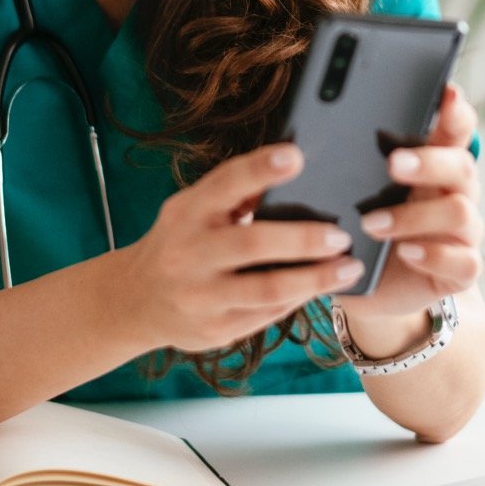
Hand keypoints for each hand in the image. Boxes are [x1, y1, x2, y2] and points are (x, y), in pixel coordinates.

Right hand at [124, 143, 362, 352]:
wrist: (135, 299)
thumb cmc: (178, 241)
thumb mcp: (192, 210)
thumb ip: (230, 194)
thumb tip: (287, 166)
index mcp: (187, 212)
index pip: (224, 183)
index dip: (260, 168)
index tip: (296, 156)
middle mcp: (189, 252)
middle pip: (252, 242)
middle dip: (303, 238)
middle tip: (342, 234)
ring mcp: (201, 295)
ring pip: (266, 288)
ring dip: (315, 279)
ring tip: (349, 268)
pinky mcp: (215, 329)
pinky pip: (266, 314)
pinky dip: (299, 299)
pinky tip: (323, 288)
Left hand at [339, 82, 483, 325]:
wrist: (363, 278)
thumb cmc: (355, 218)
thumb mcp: (349, 184)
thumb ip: (347, 155)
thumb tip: (302, 130)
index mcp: (433, 159)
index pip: (455, 127)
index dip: (455, 110)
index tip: (445, 92)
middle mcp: (455, 190)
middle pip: (461, 165)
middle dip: (428, 161)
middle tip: (392, 163)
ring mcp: (463, 231)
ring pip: (460, 212)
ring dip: (413, 216)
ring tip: (370, 223)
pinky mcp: (460, 269)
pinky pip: (464, 261)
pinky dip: (433, 255)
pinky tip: (404, 251)